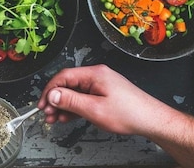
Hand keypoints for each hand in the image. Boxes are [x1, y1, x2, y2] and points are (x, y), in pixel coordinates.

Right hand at [38, 65, 163, 135]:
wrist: (151, 120)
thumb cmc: (130, 113)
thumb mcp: (95, 109)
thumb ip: (71, 101)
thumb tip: (52, 94)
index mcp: (94, 74)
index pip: (63, 76)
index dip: (50, 90)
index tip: (42, 103)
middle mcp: (97, 76)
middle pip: (68, 84)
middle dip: (55, 99)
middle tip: (47, 113)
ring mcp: (101, 85)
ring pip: (75, 92)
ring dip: (63, 105)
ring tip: (55, 118)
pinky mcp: (104, 93)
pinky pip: (83, 97)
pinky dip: (74, 107)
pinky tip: (67, 117)